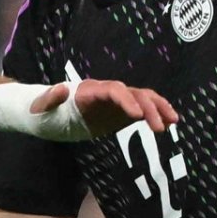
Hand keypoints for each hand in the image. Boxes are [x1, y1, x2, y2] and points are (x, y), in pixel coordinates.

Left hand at [36, 77, 178, 138]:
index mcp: (91, 90)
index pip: (114, 90)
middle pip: (134, 93)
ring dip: (159, 108)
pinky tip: (170, 124)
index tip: (137, 116)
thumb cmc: (46, 110)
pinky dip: (157, 114)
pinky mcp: (122, 112)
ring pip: (143, 99)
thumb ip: (50, 98)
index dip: (127, 101)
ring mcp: (117, 101)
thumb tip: (61, 89)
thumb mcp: (43, 106)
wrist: (53, 115)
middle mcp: (108, 92)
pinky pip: (143, 110)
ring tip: (173, 121)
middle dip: (149, 108)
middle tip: (160, 128)